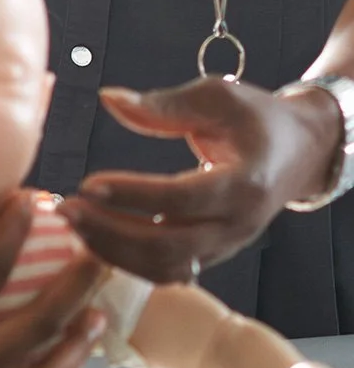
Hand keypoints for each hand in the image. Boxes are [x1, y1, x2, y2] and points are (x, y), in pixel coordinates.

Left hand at [58, 77, 341, 283]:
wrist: (300, 152)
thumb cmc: (256, 117)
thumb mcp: (217, 97)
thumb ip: (163, 105)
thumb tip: (107, 99)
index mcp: (246, 184)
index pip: (182, 198)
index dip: (133, 195)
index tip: (88, 184)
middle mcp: (239, 225)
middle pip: (169, 246)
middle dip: (111, 232)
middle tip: (66, 208)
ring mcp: (227, 246)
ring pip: (165, 267)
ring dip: (113, 251)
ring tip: (72, 223)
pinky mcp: (213, 255)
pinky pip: (167, 270)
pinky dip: (127, 260)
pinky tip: (92, 238)